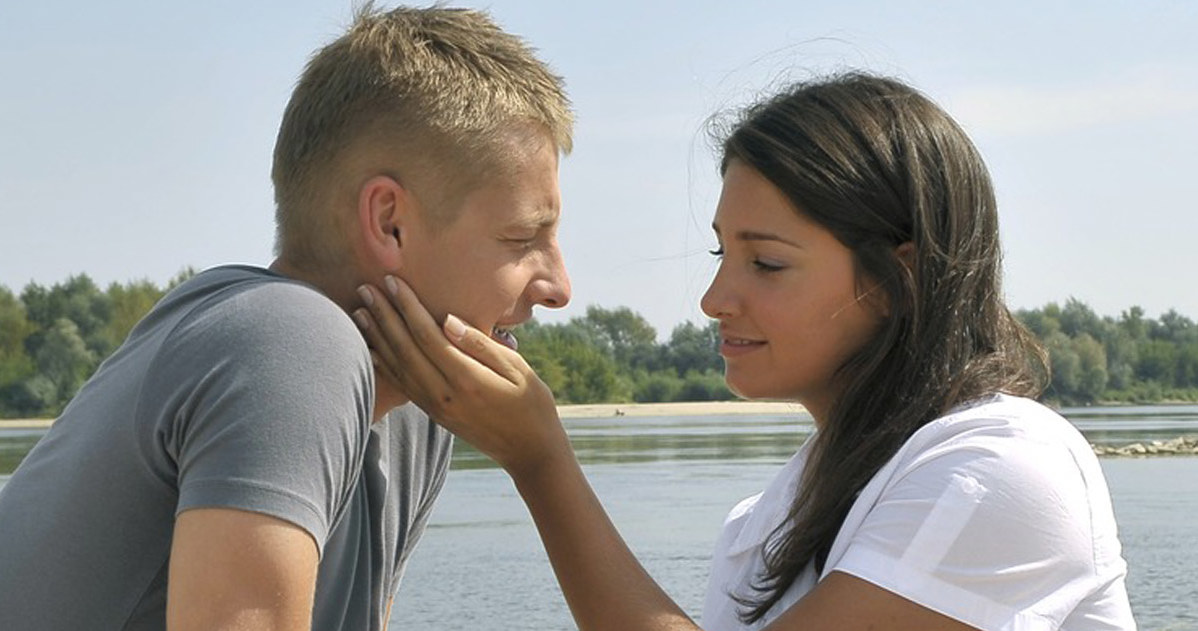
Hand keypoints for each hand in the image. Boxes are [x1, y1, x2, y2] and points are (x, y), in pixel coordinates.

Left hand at [354, 276, 571, 477]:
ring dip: (376, 337)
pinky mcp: (433, 414)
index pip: (427, 336)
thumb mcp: (517, 369)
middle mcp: (444, 395)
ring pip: (397, 367)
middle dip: (383, 316)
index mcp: (467, 379)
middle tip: (365, 288)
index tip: (393, 282)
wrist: (530, 451)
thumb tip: (447, 320)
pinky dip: (382, 365)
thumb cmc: (532, 404)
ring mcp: (435, 407)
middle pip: (405, 349)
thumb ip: (481, 344)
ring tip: (359, 311)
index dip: (408, 307)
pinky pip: (401, 385)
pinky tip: (369, 348)